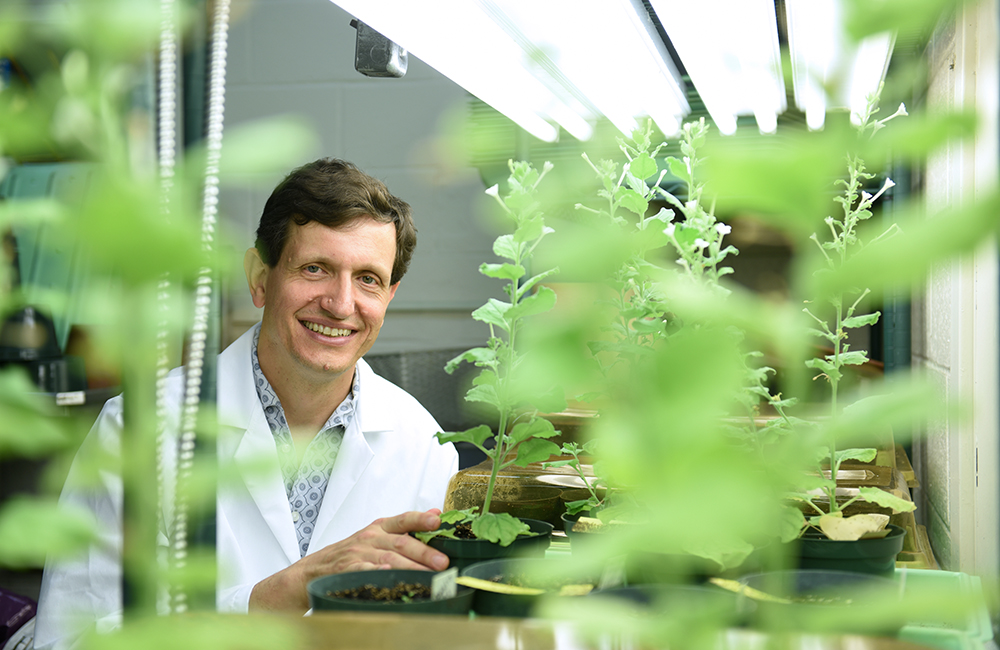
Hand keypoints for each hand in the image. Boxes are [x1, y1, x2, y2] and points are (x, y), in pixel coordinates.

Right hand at [248, 509, 448, 611]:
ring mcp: (356, 554)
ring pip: (388, 559)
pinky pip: (364, 572)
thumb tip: (435, 514)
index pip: (403, 519)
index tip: (437, 520)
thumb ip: (403, 527)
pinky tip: (390, 578)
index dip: (420, 518)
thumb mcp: (374, 537)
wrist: (308, 573)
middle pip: (400, 543)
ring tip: (428, 578)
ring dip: (410, 569)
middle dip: (424, 552)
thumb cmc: (347, 555)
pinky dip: (378, 574)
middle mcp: (368, 538)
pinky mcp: (345, 571)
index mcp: (377, 528)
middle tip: (442, 563)